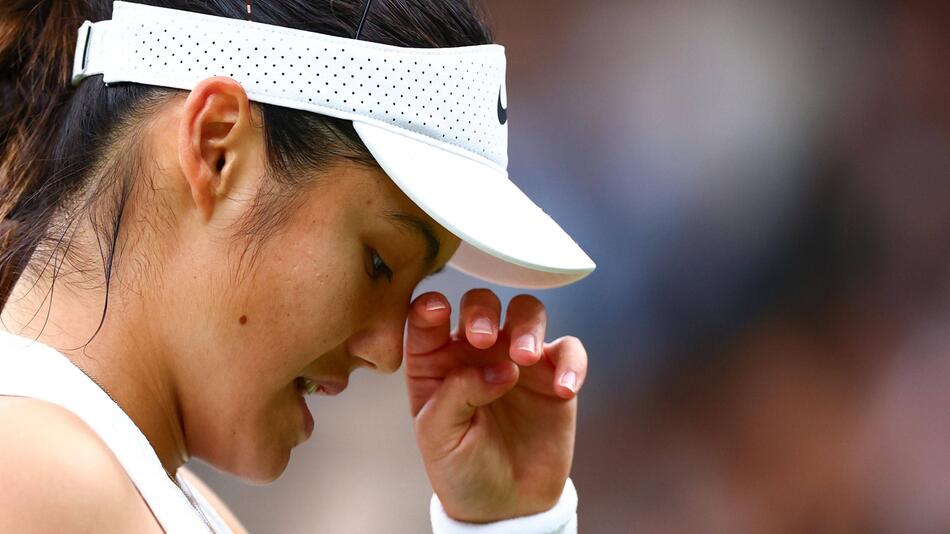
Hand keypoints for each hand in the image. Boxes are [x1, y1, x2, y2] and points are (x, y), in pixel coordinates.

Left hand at [405, 288, 587, 522]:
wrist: (504, 504)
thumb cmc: (460, 467)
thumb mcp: (439, 437)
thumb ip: (457, 395)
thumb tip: (499, 368)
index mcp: (436, 359)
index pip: (428, 318)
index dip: (430, 307)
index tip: (439, 311)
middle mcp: (477, 350)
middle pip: (482, 304)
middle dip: (482, 310)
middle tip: (484, 337)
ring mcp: (517, 358)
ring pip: (527, 312)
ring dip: (527, 325)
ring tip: (525, 358)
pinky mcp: (554, 375)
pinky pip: (569, 351)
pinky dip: (572, 362)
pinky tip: (565, 388)